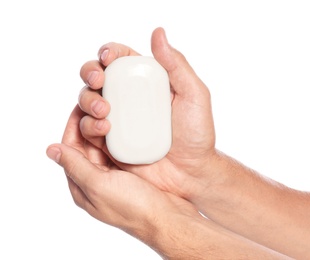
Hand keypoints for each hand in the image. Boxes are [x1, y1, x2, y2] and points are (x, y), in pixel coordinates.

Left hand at [46, 105, 200, 238]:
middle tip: (101, 107)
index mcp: (83, 183)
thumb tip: (51, 150)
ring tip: (113, 110)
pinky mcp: (132, 168)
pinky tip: (127, 121)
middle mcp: (96, 176)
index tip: (81, 107)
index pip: (70, 147)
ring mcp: (115, 171)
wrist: (167, 217)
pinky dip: (121, 132)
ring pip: (104, 141)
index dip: (72, 126)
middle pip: (86, 142)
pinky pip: (121, 145)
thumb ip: (75, 167)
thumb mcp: (99, 187)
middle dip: (90, 122)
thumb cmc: (134, 208)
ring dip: (105, 125)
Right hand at [78, 27, 218, 198]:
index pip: (120, 60)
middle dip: (90, 73)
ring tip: (105, 111)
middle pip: (97, 77)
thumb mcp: (194, 95)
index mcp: (145, 82)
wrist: (191, 173)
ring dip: (87, 100)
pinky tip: (104, 127)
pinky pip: (89, 128)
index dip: (109, 53)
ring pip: (88, 101)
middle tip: (98, 81)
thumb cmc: (196, 134)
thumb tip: (158, 33)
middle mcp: (127, 98)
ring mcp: (117, 120)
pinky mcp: (110, 141)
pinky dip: (89, 124)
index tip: (108, 57)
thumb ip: (176, 65)